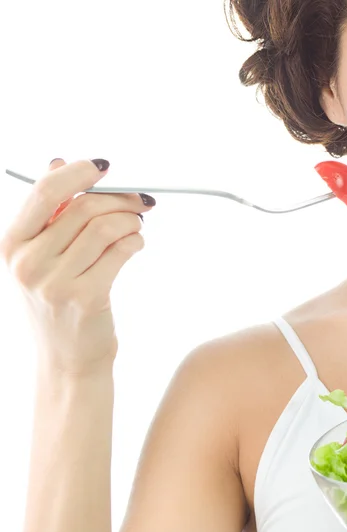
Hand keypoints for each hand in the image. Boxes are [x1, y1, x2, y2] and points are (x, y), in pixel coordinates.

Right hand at [0, 158, 155, 375]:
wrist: (67, 361)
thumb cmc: (58, 307)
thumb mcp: (41, 261)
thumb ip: (48, 215)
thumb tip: (58, 163)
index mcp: (12, 246)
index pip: (46, 191)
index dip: (79, 172)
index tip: (104, 167)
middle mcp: (28, 263)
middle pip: (83, 207)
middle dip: (119, 198)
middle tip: (140, 200)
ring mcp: (55, 282)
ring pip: (105, 227)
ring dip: (131, 220)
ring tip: (137, 225)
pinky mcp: (86, 298)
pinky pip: (120, 251)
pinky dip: (136, 240)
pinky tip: (137, 243)